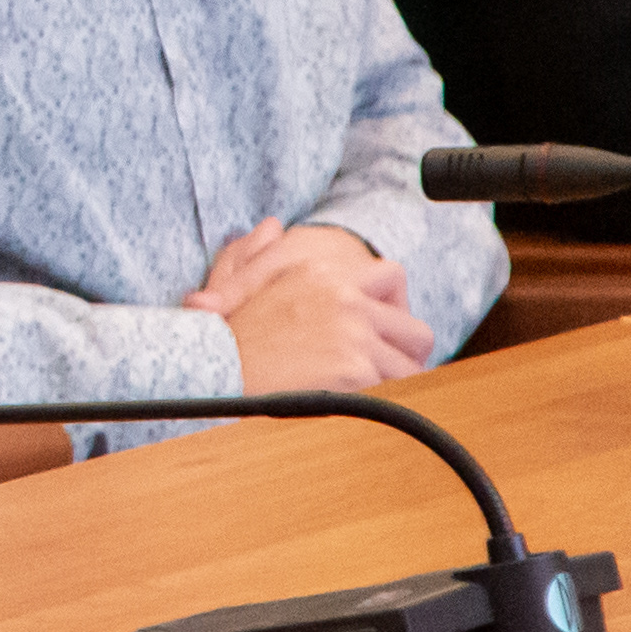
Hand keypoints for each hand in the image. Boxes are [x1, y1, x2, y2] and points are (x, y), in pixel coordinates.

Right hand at [193, 221, 433, 395]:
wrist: (215, 365)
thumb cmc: (225, 330)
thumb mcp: (240, 278)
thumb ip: (258, 250)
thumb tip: (272, 227)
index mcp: (321, 272)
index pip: (391, 276)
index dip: (393, 306)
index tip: (385, 329)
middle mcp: (344, 297)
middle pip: (415, 329)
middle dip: (406, 353)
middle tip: (390, 369)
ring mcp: (353, 332)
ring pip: (410, 366)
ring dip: (396, 382)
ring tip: (374, 394)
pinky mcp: (354, 367)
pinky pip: (395, 390)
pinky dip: (383, 400)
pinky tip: (361, 405)